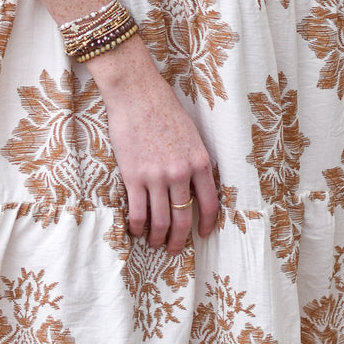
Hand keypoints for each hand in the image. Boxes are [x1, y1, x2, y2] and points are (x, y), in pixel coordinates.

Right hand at [89, 34, 219, 253]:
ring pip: (160, 221)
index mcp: (199, 162)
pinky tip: (136, 230)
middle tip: (176, 250)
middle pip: (184, 219)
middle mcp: (180, 173)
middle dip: (180, 240)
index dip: (208, 224)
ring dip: (158, 238)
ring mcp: (156, 177)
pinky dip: (137, 227)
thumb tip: (194, 187)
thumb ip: (195, 162)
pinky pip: (137, 212)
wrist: (136, 93)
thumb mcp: (191, 135)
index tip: (203, 234)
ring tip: (155, 243)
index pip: (210, 204)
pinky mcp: (133, 176)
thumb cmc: (164, 109)